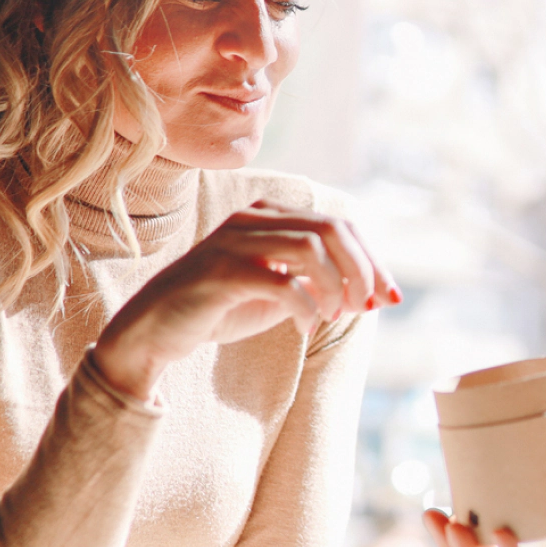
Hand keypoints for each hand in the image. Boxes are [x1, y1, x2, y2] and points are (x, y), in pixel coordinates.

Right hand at [95, 201, 398, 398]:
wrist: (155, 331)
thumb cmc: (220, 309)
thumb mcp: (279, 293)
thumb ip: (319, 284)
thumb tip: (374, 293)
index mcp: (269, 215)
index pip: (338, 225)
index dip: (372, 260)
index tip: (390, 298)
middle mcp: (253, 219)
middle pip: (331, 228)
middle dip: (361, 270)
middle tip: (365, 307)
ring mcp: (234, 241)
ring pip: (311, 247)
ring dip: (335, 286)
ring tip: (333, 316)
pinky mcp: (220, 271)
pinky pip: (281, 281)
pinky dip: (305, 307)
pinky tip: (306, 328)